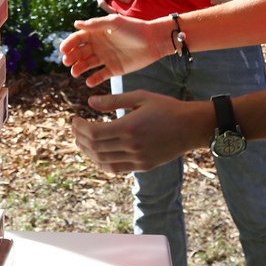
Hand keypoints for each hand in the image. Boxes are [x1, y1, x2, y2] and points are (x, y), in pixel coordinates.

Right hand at [60, 13, 163, 88]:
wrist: (154, 41)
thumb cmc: (135, 28)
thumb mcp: (114, 23)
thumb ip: (95, 24)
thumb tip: (75, 24)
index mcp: (97, 32)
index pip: (78, 38)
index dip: (69, 43)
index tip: (62, 50)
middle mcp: (99, 45)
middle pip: (80, 52)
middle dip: (71, 57)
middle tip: (67, 62)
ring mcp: (105, 58)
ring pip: (87, 64)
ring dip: (79, 68)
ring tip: (75, 72)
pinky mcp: (114, 69)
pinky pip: (100, 76)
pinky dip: (93, 79)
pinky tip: (89, 82)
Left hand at [70, 90, 210, 172]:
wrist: (191, 127)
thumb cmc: (166, 107)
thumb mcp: (140, 97)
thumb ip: (114, 101)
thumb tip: (90, 102)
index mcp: (129, 127)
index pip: (94, 133)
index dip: (79, 127)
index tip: (74, 119)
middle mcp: (131, 146)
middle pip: (95, 148)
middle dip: (79, 138)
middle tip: (75, 128)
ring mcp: (137, 159)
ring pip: (103, 161)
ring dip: (88, 152)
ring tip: (81, 141)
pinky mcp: (143, 166)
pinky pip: (116, 168)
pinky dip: (102, 162)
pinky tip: (96, 153)